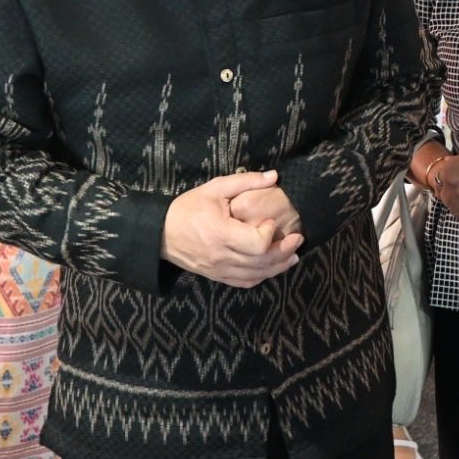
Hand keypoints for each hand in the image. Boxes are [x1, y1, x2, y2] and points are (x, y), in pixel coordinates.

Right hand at [162, 169, 302, 286]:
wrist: (160, 233)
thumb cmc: (188, 208)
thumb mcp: (215, 188)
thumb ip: (246, 181)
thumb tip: (275, 176)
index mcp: (221, 234)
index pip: (256, 244)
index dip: (269, 234)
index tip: (269, 221)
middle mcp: (221, 256)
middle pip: (262, 262)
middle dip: (284, 251)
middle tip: (298, 239)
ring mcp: (219, 270)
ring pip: (256, 275)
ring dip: (278, 267)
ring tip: (293, 256)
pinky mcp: (217, 276)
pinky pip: (244, 282)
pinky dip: (261, 276)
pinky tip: (272, 268)